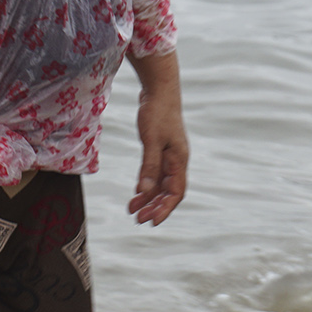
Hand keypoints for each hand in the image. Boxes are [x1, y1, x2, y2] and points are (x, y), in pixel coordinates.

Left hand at [128, 68, 187, 225]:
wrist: (158, 89)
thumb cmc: (157, 112)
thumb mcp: (151, 140)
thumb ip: (149, 166)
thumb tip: (144, 191)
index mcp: (179, 161)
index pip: (175, 193)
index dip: (165, 209)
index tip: (151, 222)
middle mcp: (177, 161)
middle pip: (168, 192)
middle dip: (154, 207)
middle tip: (137, 220)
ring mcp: (170, 155)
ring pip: (160, 184)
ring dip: (148, 198)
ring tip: (132, 210)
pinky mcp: (160, 149)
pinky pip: (155, 173)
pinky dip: (146, 184)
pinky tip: (136, 192)